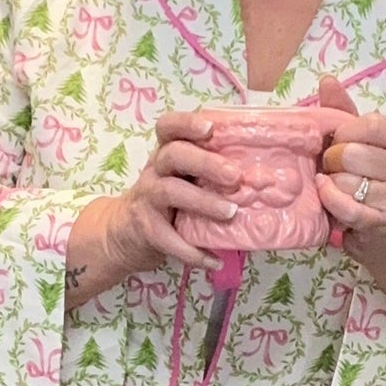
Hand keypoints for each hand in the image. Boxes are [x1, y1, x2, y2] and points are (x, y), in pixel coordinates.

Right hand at [64, 110, 241, 307]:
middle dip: (206, 163)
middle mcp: (154, 171)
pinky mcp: (146, 229)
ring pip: (171, 192)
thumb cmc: (166, 202)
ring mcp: (147, 198)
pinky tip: (214, 260)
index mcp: (166, 154)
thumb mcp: (180, 179)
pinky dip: (193, 252)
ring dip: (204, 202)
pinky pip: (169, 239)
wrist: (123, 234)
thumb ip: (207, 173)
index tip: (211, 128)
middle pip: (174, 155)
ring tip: (231, 213)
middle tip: (235, 177)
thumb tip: (261, 180)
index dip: (187, 124)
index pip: (169, 128)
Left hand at [315, 77, 385, 311]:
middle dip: (332, 162)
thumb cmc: (373, 185)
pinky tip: (326, 195)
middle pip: (352, 153)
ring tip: (339, 189)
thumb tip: (327, 79)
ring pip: (345, 180)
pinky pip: (344, 205)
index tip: (338, 142)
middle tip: (335, 171)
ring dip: (331, 185)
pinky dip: (329, 199)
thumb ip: (345, 113)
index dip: (345, 132)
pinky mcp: (384, 222)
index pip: (371, 124)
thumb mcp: (364, 146)